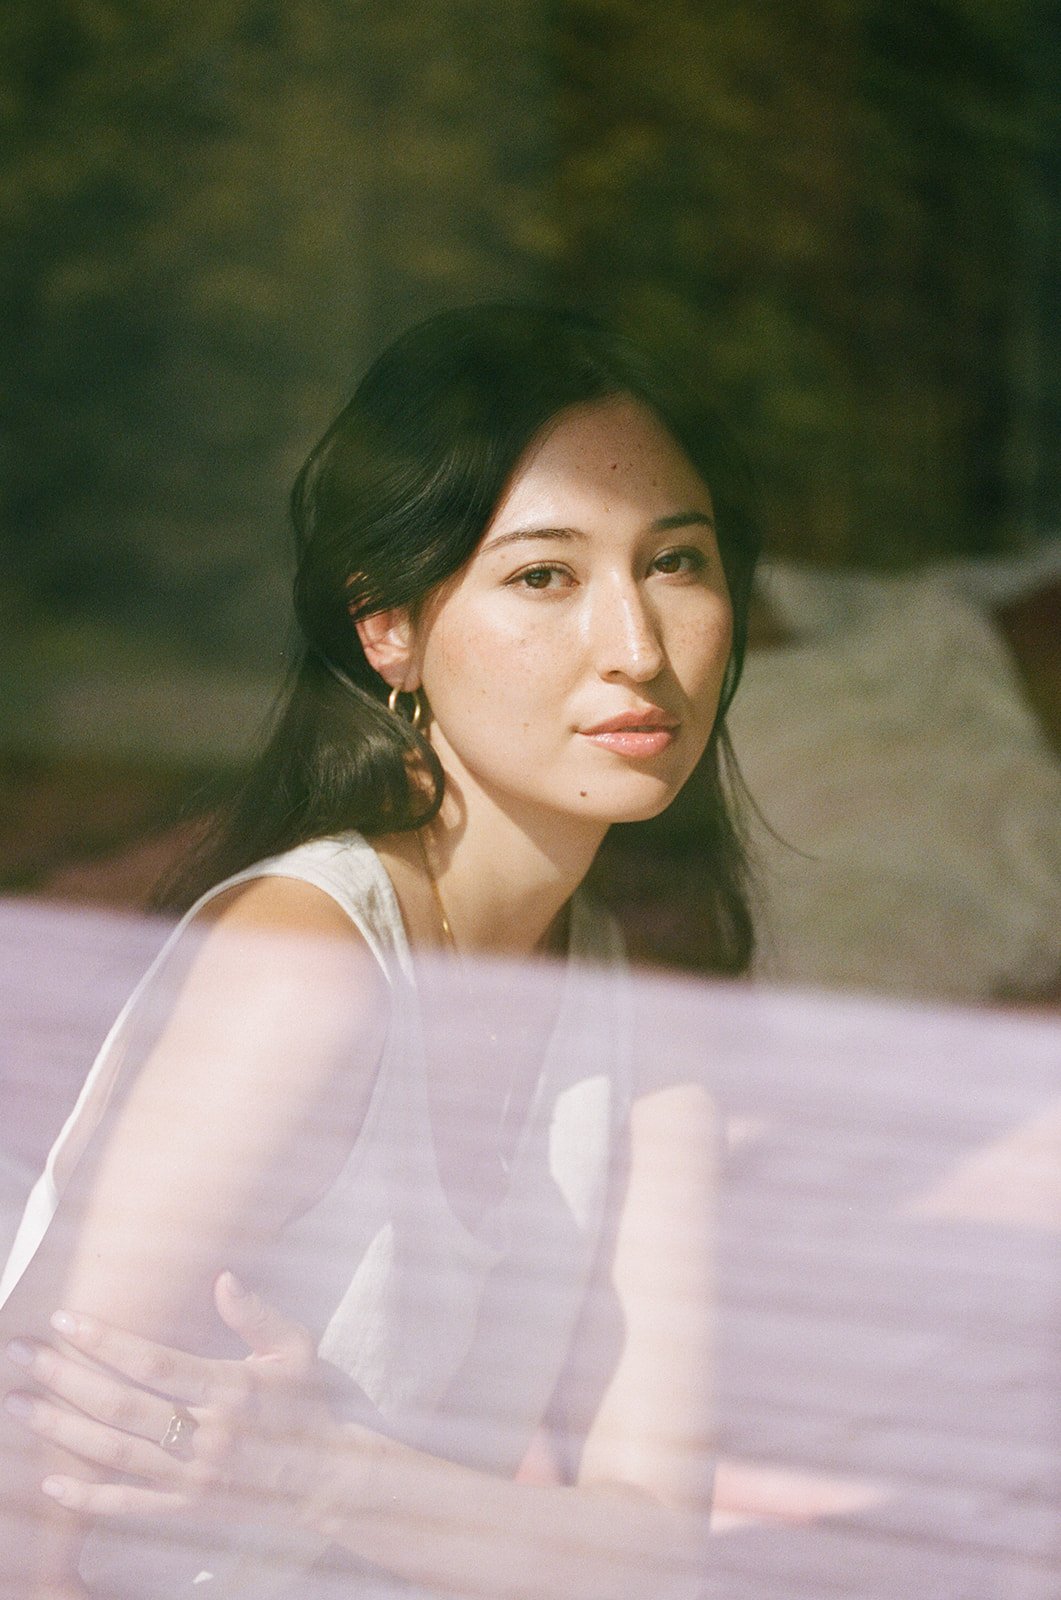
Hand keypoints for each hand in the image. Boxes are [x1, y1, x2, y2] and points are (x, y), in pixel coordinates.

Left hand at [3, 1273, 344, 1526]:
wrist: (326, 1477)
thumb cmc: (306, 1403)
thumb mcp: (295, 1349)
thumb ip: (256, 1314)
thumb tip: (222, 1278)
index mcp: (231, 1389)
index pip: (154, 1363)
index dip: (106, 1341)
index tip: (65, 1320)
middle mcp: (208, 1434)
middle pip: (121, 1407)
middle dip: (64, 1379)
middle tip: (20, 1355)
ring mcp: (194, 1476)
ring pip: (114, 1453)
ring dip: (60, 1428)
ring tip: (18, 1404)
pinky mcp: (187, 1509)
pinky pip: (127, 1504)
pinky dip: (86, 1496)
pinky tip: (49, 1479)